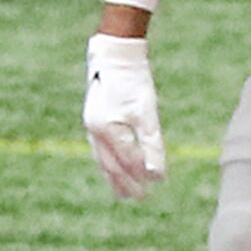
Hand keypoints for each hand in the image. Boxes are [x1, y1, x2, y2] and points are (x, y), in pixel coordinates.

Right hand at [81, 30, 163, 200]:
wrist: (115, 52)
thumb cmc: (134, 80)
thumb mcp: (147, 112)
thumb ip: (151, 143)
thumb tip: (157, 174)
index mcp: (108, 130)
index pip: (128, 161)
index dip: (143, 175)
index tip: (158, 185)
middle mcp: (96, 131)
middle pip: (111, 165)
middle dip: (125, 183)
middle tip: (138, 198)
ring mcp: (92, 125)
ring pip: (102, 158)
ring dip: (113, 175)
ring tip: (121, 190)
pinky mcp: (94, 117)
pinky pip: (99, 147)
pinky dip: (108, 160)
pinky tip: (114, 162)